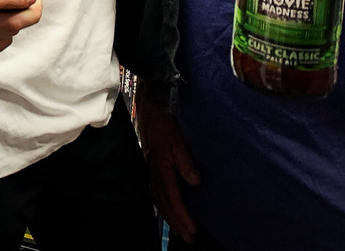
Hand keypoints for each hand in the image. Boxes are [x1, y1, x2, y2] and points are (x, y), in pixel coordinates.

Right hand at [135, 92, 199, 243]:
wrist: (148, 108)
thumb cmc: (164, 122)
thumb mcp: (178, 138)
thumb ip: (185, 160)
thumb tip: (195, 181)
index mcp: (162, 168)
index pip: (173, 198)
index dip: (182, 215)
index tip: (192, 229)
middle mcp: (154, 172)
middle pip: (165, 203)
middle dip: (176, 221)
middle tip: (187, 237)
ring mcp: (151, 169)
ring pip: (159, 199)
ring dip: (169, 216)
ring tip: (178, 230)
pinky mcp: (151, 165)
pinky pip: (155, 191)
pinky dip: (161, 204)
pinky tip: (166, 208)